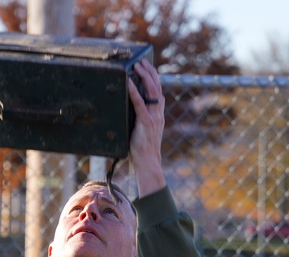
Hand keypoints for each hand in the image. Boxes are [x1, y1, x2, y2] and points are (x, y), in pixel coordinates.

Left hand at [127, 59, 166, 196]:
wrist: (148, 162)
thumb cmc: (143, 150)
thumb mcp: (144, 131)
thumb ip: (142, 120)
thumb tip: (133, 111)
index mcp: (159, 115)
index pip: (159, 92)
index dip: (155, 78)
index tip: (149, 68)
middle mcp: (158, 113)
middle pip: (157, 87)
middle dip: (150, 72)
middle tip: (142, 61)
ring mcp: (153, 117)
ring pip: (152, 91)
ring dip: (144, 76)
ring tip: (137, 65)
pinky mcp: (146, 122)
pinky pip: (140, 103)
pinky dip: (135, 91)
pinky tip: (129, 83)